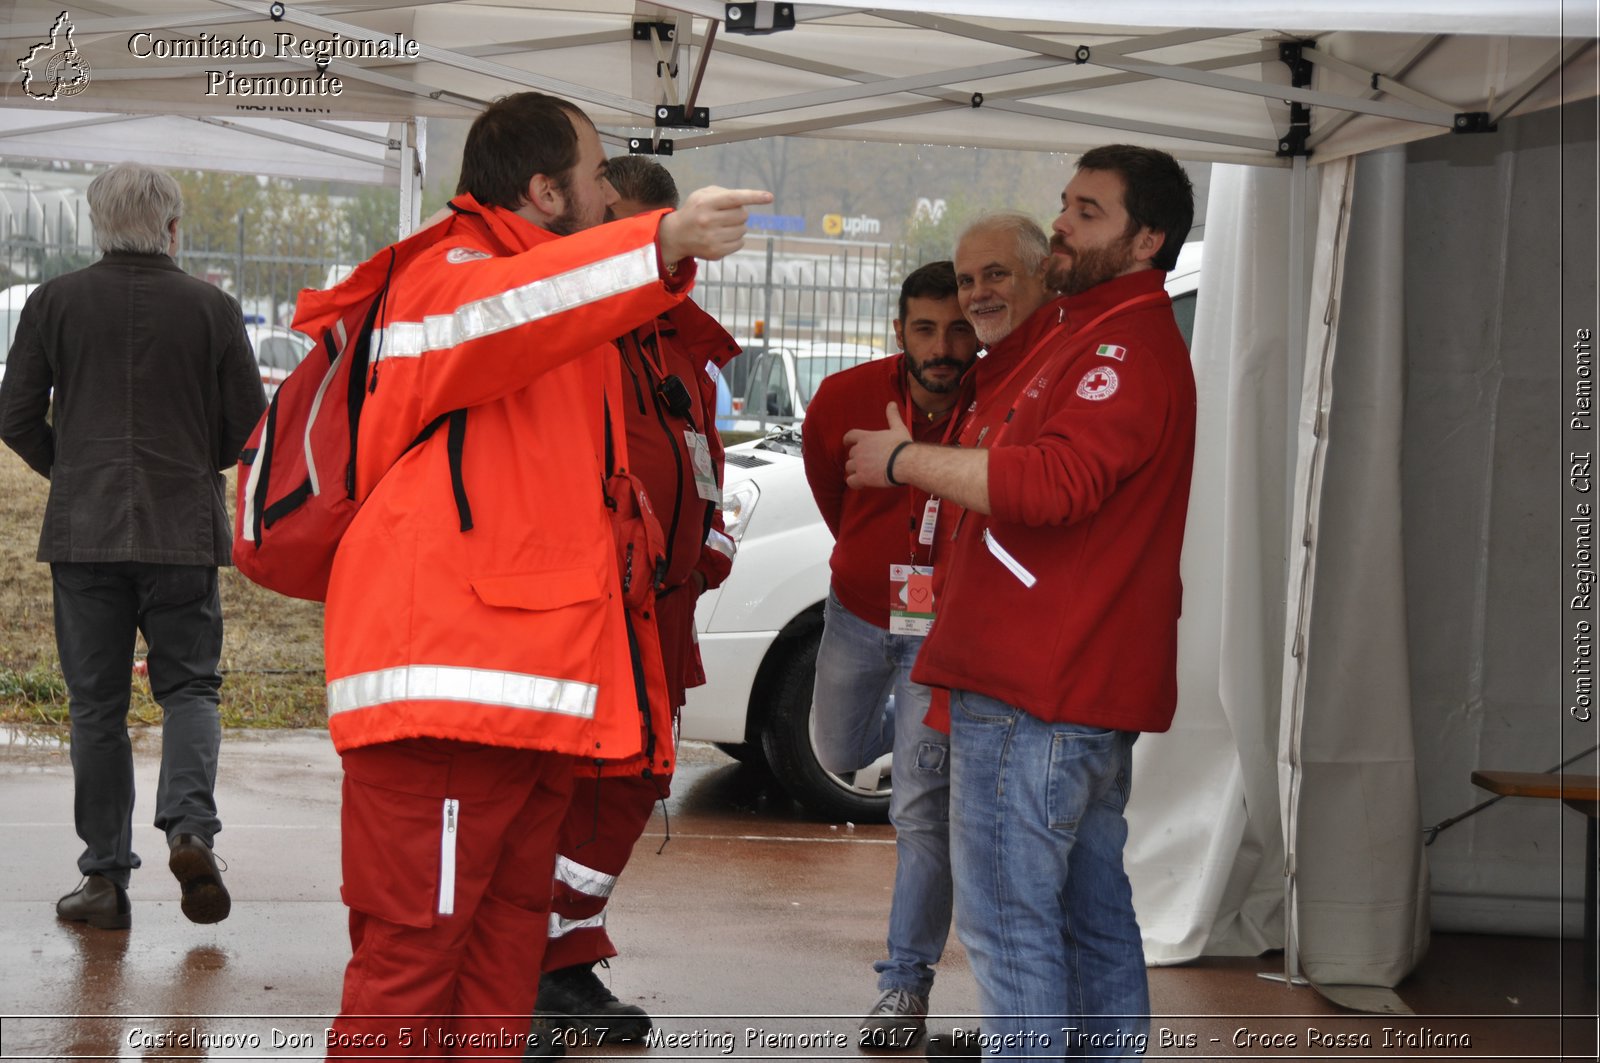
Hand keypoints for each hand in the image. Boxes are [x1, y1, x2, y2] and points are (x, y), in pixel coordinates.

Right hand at [657, 186, 773, 265]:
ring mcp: (712, 239)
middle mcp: (708, 221)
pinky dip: (736, 239)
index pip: (734, 198)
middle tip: (728, 215)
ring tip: (722, 226)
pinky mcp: (716, 252)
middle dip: (740, 213)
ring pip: (743, 230)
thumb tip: (747, 201)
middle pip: (743, 215)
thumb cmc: (695, 211)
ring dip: (738, 226)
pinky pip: (740, 243)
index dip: (753, 196)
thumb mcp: (703, 195)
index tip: (769, 197)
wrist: (675, 235)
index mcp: (706, 203)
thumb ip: (724, 193)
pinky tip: (723, 236)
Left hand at [844, 403, 912, 488]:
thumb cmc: (903, 446)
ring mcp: (859, 464)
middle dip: (857, 459)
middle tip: (869, 464)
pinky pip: (850, 481)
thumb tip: (892, 403)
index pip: (849, 436)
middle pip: (851, 455)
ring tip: (867, 474)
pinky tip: (861, 484)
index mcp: (866, 437)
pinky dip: (854, 483)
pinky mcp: (862, 477)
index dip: (848, 441)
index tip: (848, 444)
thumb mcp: (898, 428)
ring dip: (855, 471)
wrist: (905, 462)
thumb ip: (892, 416)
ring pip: (849, 468)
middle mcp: (859, 450)